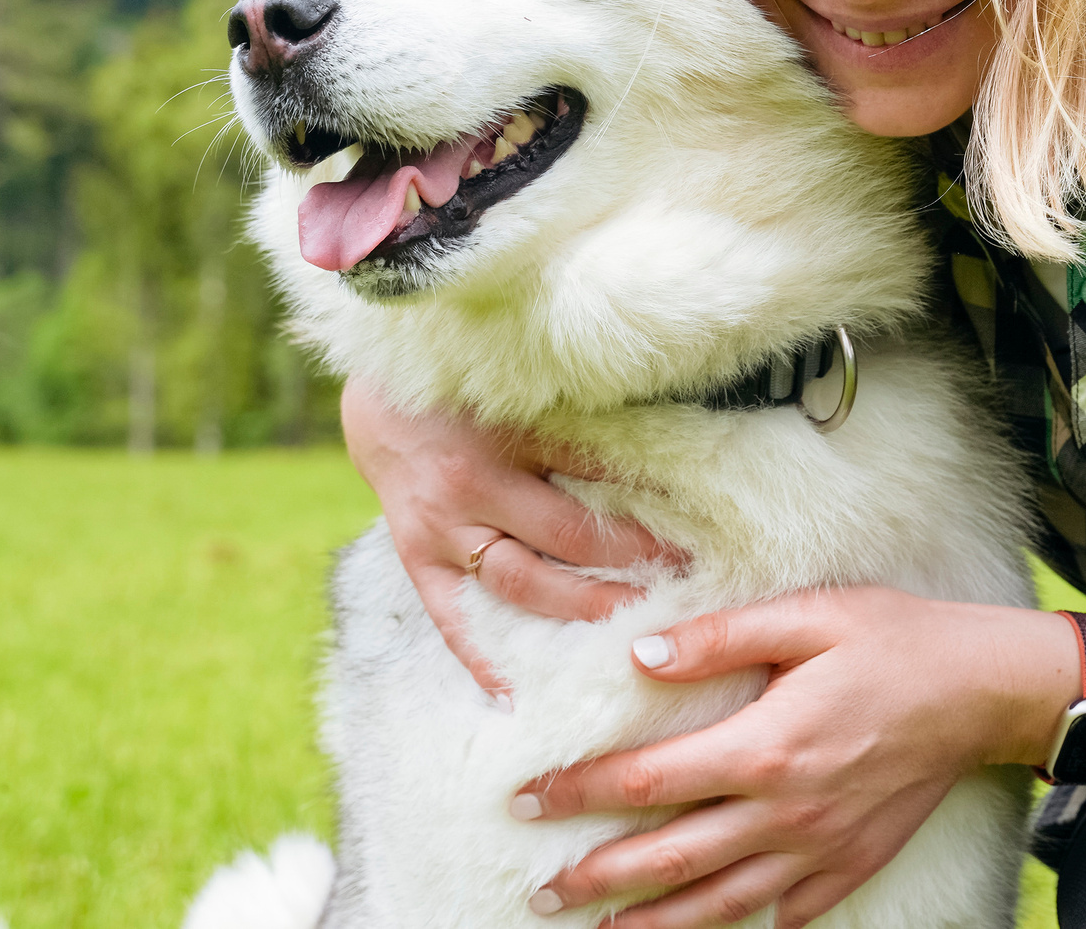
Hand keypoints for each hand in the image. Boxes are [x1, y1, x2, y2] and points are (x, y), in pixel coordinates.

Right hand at [341, 377, 684, 693]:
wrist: (379, 400)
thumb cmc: (467, 387)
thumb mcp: (525, 389)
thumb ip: (579, 419)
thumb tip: (662, 454)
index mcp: (509, 430)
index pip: (598, 469)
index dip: (653, 496)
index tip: (706, 520)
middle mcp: (474, 483)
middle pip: (569, 536)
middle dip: (633, 561)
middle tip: (690, 581)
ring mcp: (441, 528)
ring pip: (523, 584)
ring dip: (583, 609)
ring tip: (636, 629)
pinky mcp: (416, 559)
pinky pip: (452, 620)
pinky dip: (483, 660)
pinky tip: (517, 697)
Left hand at [511, 589, 1074, 927]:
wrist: (987, 690)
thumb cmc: (898, 640)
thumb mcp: (809, 615)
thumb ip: (719, 637)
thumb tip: (639, 658)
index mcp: (766, 746)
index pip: (648, 780)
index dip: (580, 792)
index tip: (528, 798)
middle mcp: (786, 812)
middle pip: (670, 859)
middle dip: (597, 876)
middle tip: (542, 889)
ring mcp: (820, 848)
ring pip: (719, 902)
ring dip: (654, 922)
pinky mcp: (852, 864)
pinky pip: (786, 911)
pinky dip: (744, 924)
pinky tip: (714, 928)